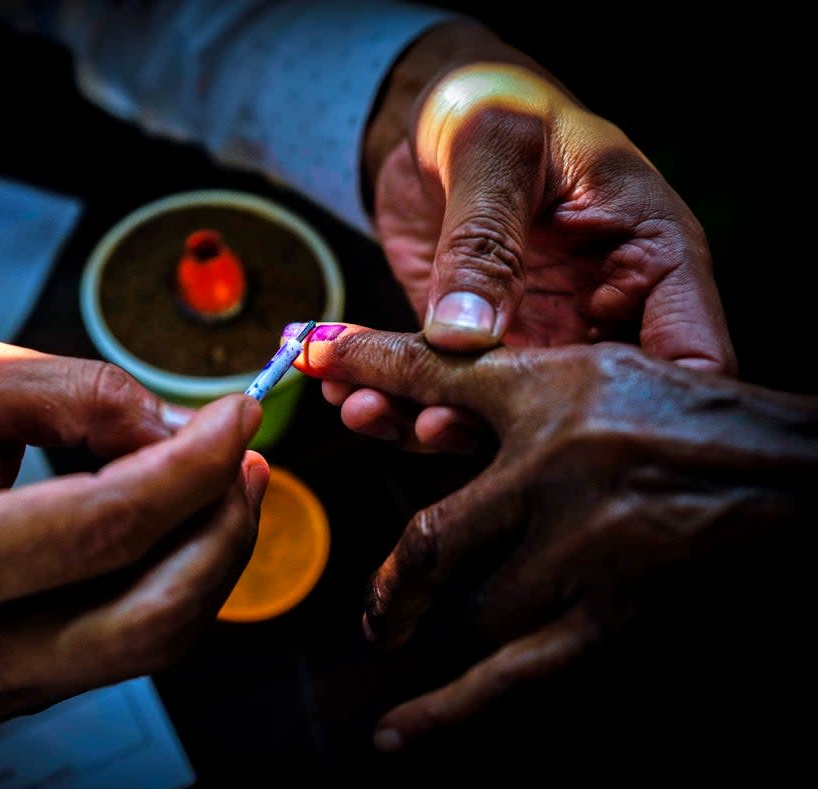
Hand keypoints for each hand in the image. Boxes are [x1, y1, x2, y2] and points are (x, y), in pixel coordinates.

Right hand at [0, 338, 267, 723]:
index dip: (189, 470)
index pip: (100, 528)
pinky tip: (171, 522)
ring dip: (209, 558)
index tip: (239, 415)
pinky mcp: (15, 699)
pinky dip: (170, 579)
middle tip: (246, 458)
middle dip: (221, 531)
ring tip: (217, 481)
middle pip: (147, 616)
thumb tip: (186, 431)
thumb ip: (82, 392)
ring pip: (153, 642)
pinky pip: (128, 646)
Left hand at [289, 322, 816, 747]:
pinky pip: (517, 676)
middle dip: (395, 574)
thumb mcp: (586, 373)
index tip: (311, 359)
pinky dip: (452, 710)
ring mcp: (591, 557)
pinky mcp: (617, 620)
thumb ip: (484, 375)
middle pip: (437, 540)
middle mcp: (563, 478)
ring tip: (413, 630)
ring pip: (474, 608)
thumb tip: (382, 367)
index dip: (368, 370)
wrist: (793, 478)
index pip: (435, 385)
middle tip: (379, 604)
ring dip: (440, 619)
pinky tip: (398, 737)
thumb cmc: (687, 418)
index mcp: (555, 404)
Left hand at [357, 22, 735, 447]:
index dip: (650, 412)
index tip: (582, 437)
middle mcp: (603, 314)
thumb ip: (484, 239)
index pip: (690, 356)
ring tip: (367, 407)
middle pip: (584, 407)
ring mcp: (538, 339)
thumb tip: (466, 337)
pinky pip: (441, 391)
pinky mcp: (475, 350)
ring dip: (428, 419)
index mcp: (653, 258)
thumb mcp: (495, 150)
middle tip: (431, 421)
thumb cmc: (495, 105)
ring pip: (501, 414)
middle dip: (506, 429)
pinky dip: (392, 397)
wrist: (433, 116)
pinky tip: (345, 390)